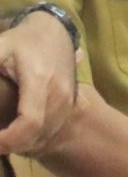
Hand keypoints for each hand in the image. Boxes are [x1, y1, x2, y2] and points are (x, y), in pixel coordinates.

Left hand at [0, 10, 79, 156]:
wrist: (55, 32)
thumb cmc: (22, 40)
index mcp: (41, 81)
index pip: (30, 122)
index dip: (8, 139)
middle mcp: (60, 94)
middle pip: (37, 134)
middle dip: (11, 144)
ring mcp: (69, 101)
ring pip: (46, 135)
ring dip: (21, 144)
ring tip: (2, 138)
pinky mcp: (71, 104)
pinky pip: (52, 131)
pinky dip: (33, 139)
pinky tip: (16, 135)